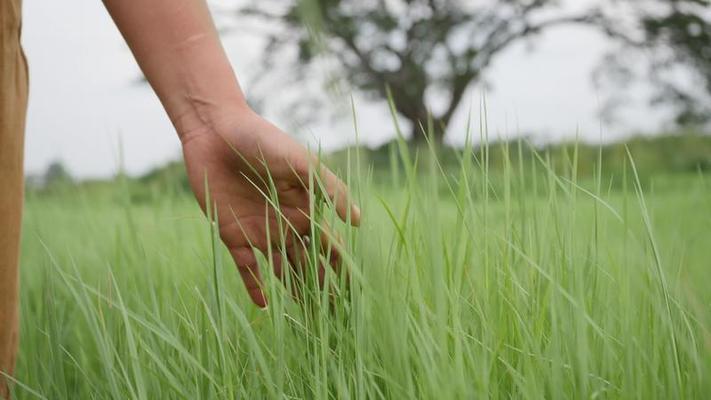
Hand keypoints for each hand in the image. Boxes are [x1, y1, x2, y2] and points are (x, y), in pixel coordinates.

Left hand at [180, 106, 359, 306]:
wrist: (215, 132)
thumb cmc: (262, 140)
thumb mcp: (300, 162)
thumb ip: (329, 189)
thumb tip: (357, 220)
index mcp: (306, 207)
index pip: (329, 243)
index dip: (342, 265)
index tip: (356, 289)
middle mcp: (286, 223)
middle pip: (308, 262)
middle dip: (322, 286)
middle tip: (336, 312)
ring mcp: (260, 230)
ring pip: (282, 269)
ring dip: (295, 290)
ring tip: (308, 316)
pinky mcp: (232, 233)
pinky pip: (246, 266)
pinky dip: (254, 285)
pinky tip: (264, 305)